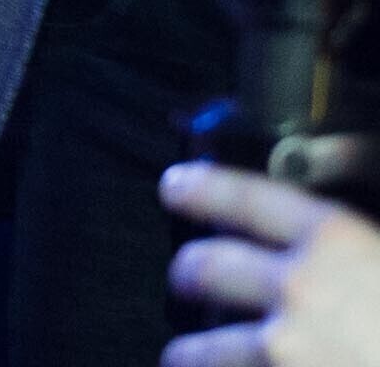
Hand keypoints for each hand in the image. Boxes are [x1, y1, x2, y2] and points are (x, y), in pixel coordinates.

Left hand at [164, 162, 379, 366]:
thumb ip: (363, 218)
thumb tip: (323, 192)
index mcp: (335, 242)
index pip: (243, 197)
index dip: (201, 188)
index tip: (176, 188)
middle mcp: (299, 292)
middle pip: (203, 268)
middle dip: (189, 273)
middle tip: (187, 279)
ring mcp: (286, 352)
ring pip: (200, 349)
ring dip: (192, 352)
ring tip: (188, 355)